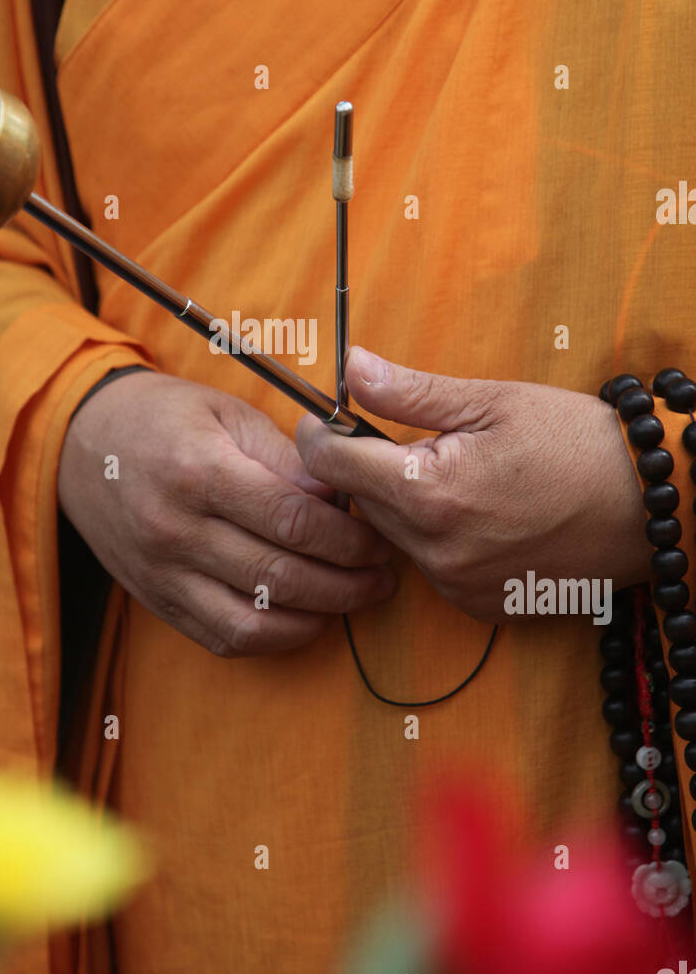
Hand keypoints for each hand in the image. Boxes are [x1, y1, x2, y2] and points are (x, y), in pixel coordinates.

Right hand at [58, 370, 395, 656]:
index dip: (348, 537)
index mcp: (199, 470)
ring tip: (353, 598)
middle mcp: (176, 528)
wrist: (80, 442)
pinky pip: (224, 638)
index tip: (379, 538)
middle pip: (281, 575)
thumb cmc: (164, 418)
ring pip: (255, 620)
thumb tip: (342, 497)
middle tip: (382, 575)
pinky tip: (305, 616)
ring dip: (317, 616)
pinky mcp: (156, 599)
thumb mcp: (226, 413)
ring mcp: (162, 572)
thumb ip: (286, 458)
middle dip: (347, 582)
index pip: (292, 519)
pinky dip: (274, 637)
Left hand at [294, 347, 652, 623]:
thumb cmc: (577, 441)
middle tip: (412, 438)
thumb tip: (350, 367)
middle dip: (371, 467)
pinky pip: (431, 565)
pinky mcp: (479, 606)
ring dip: (406, 504)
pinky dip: (439, 537)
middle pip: (360, 502)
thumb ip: (408, 392)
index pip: (331, 463)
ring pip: (394, 536)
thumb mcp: (491, 400)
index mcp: (429, 494)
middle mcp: (435, 551)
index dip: (320, 433)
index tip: (327, 416)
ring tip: (458, 474)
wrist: (653, 505)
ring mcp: (457, 585)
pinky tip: (480, 512)